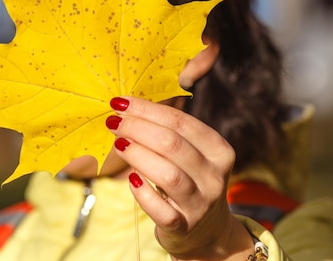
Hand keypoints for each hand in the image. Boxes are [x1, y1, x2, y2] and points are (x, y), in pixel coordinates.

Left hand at [107, 96, 253, 260]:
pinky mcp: (184, 227)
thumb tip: (127, 106)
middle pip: (172, 145)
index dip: (148, 109)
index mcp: (219, 151)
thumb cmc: (189, 181)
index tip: (121, 102)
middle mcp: (214, 177)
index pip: (181, 122)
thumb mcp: (190, 155)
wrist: (205, 231)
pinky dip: (143, 194)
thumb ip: (167, 132)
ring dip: (138, 155)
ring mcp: (201, 204)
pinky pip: (161, 210)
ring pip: (169, 175)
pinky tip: (131, 180)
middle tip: (114, 122)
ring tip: (118, 143)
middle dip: (137, 128)